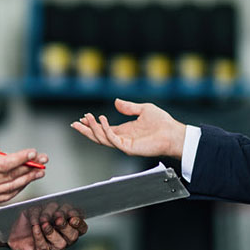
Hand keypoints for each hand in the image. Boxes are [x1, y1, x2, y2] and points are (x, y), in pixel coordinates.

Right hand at [0, 123, 46, 203]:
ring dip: (27, 180)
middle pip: (12, 176)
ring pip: (11, 188)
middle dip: (30, 168)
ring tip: (39, 172)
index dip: (21, 159)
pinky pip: (4, 197)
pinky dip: (16, 191)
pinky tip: (24, 184)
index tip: (32, 153)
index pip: (5, 164)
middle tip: (43, 161)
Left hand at [6, 203, 87, 249]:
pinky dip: (39, 236)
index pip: (82, 228)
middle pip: (73, 236)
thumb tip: (54, 210)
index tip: (72, 216)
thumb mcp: (39, 209)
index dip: (79, 222)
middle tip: (57, 218)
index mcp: (68, 228)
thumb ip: (48, 208)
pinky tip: (35, 227)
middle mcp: (63, 240)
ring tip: (43, 223)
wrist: (11, 232)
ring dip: (52, 231)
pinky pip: (43, 248)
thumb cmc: (28, 220)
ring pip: (60, 244)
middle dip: (65, 226)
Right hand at [71, 99, 185, 158]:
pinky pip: (113, 139)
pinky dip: (105, 130)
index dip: (93, 124)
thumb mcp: (143, 109)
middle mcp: (122, 138)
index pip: (104, 129)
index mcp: (125, 131)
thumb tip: (116, 102)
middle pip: (99, 136)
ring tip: (87, 118)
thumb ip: (129, 107)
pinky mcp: (129, 147)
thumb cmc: (163, 123)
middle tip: (75, 124)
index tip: (83, 117)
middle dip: (86, 130)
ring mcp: (125, 144)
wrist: (173, 133)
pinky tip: (102, 119)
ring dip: (93, 128)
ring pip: (102, 138)